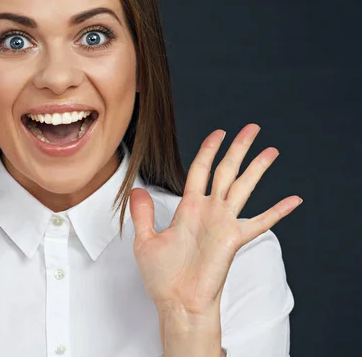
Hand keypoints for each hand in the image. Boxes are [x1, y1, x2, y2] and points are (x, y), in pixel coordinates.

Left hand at [129, 123, 301, 316]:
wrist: (177, 302)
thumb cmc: (163, 277)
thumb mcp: (145, 240)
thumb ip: (143, 214)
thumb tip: (136, 190)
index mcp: (188, 208)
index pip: (201, 170)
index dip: (209, 149)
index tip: (219, 132)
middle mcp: (209, 211)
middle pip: (226, 170)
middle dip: (238, 148)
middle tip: (252, 128)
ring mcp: (223, 223)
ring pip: (243, 186)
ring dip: (257, 168)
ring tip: (271, 150)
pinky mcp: (233, 239)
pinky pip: (259, 222)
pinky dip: (277, 211)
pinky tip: (294, 200)